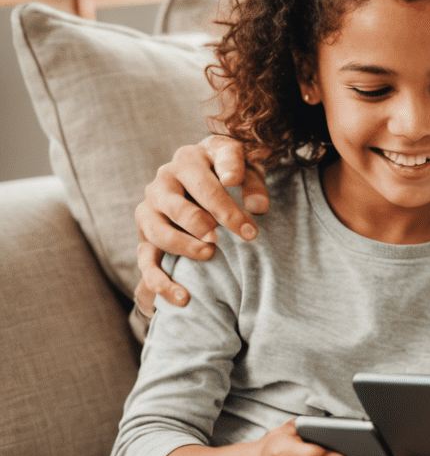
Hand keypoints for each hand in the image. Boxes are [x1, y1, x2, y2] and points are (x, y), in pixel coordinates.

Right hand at [134, 136, 268, 313]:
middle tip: (244, 236)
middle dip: (213, 223)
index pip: (207, 178)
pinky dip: (162, 283)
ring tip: (212, 253)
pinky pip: (146, 263)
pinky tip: (184, 298)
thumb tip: (257, 207)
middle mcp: (163, 179)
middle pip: (181, 206)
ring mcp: (149, 207)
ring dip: (185, 246)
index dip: (232, 199)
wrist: (204, 181)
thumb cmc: (231, 174)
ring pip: (158, 232)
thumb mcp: (248, 170)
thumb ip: (253, 184)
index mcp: (190, 158)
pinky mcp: (144, 235)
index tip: (258, 214)